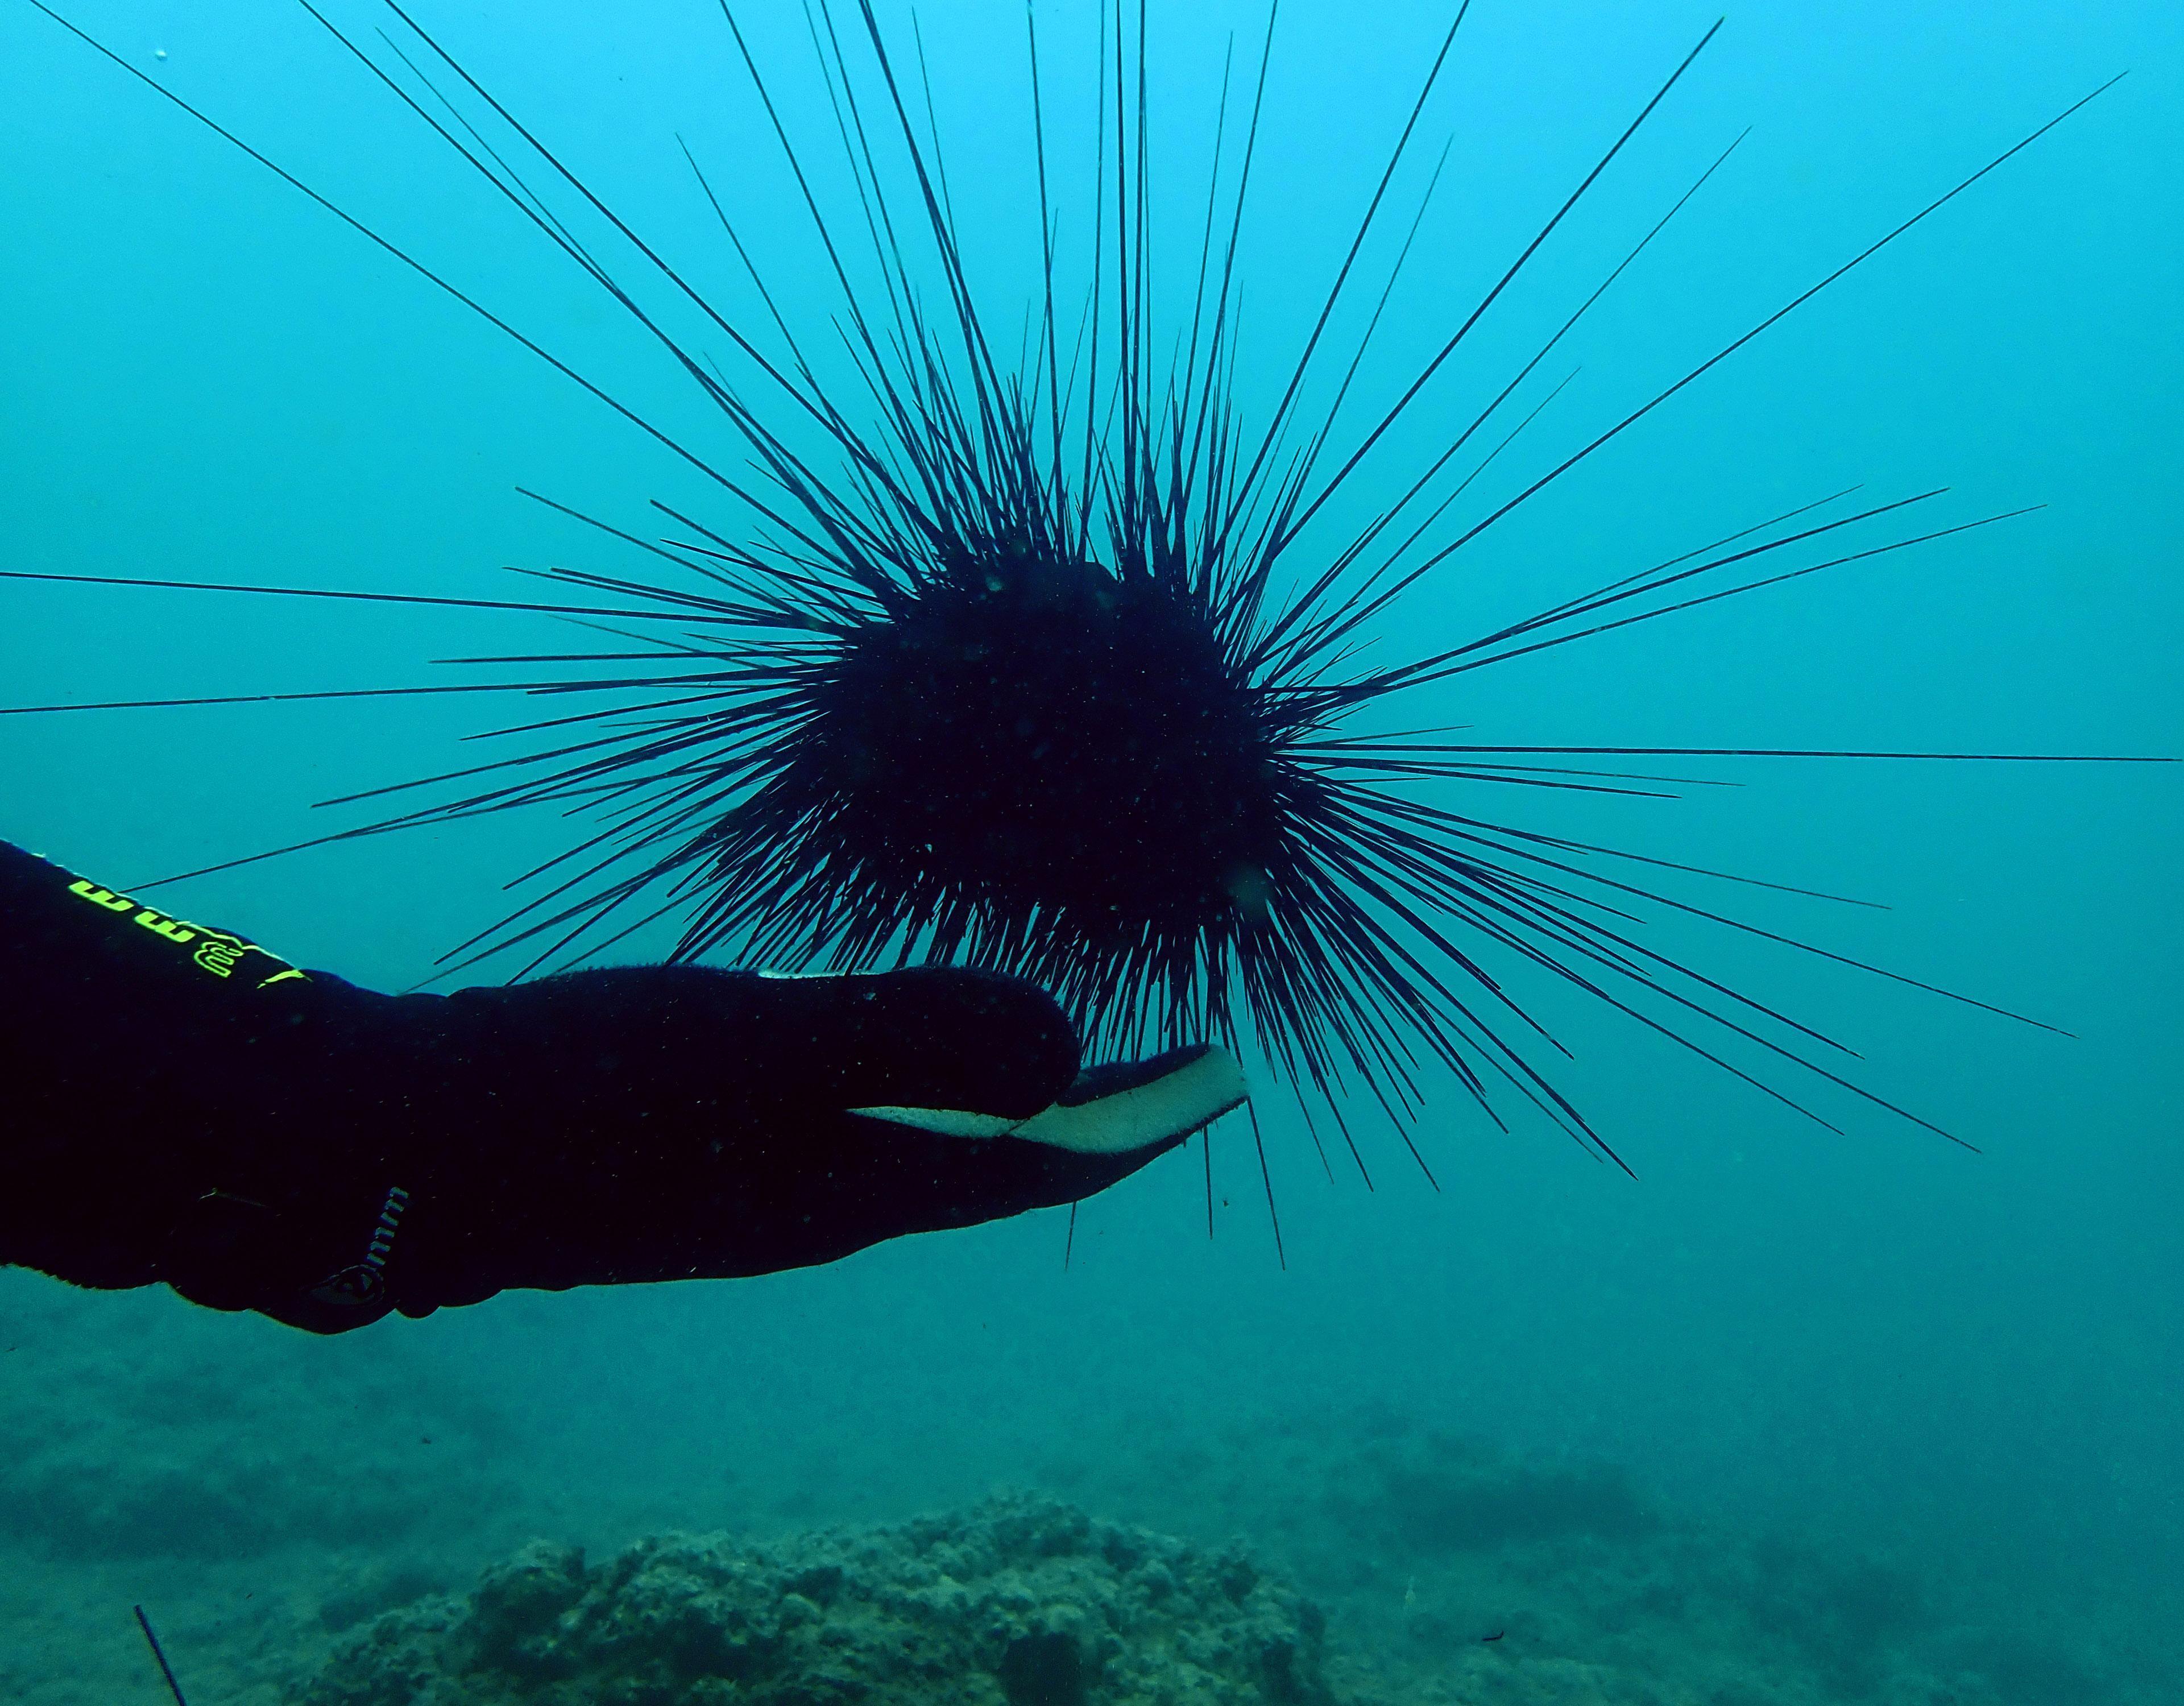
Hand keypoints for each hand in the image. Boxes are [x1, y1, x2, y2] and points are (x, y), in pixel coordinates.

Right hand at [271, 964, 1247, 1330]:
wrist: (398, 1150)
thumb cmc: (571, 1090)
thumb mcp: (749, 1047)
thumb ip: (910, 1039)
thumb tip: (1066, 1044)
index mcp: (854, 1184)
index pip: (1043, 1164)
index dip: (1144, 1121)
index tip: (1227, 1075)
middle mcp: (827, 1204)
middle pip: (1007, 1167)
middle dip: (1106, 1116)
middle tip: (1187, 1062)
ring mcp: (766, 1192)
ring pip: (939, 1153)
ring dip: (1024, 1110)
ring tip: (1083, 1058)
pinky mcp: (709, 1162)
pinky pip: (867, 1134)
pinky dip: (929, 1093)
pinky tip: (908, 1054)